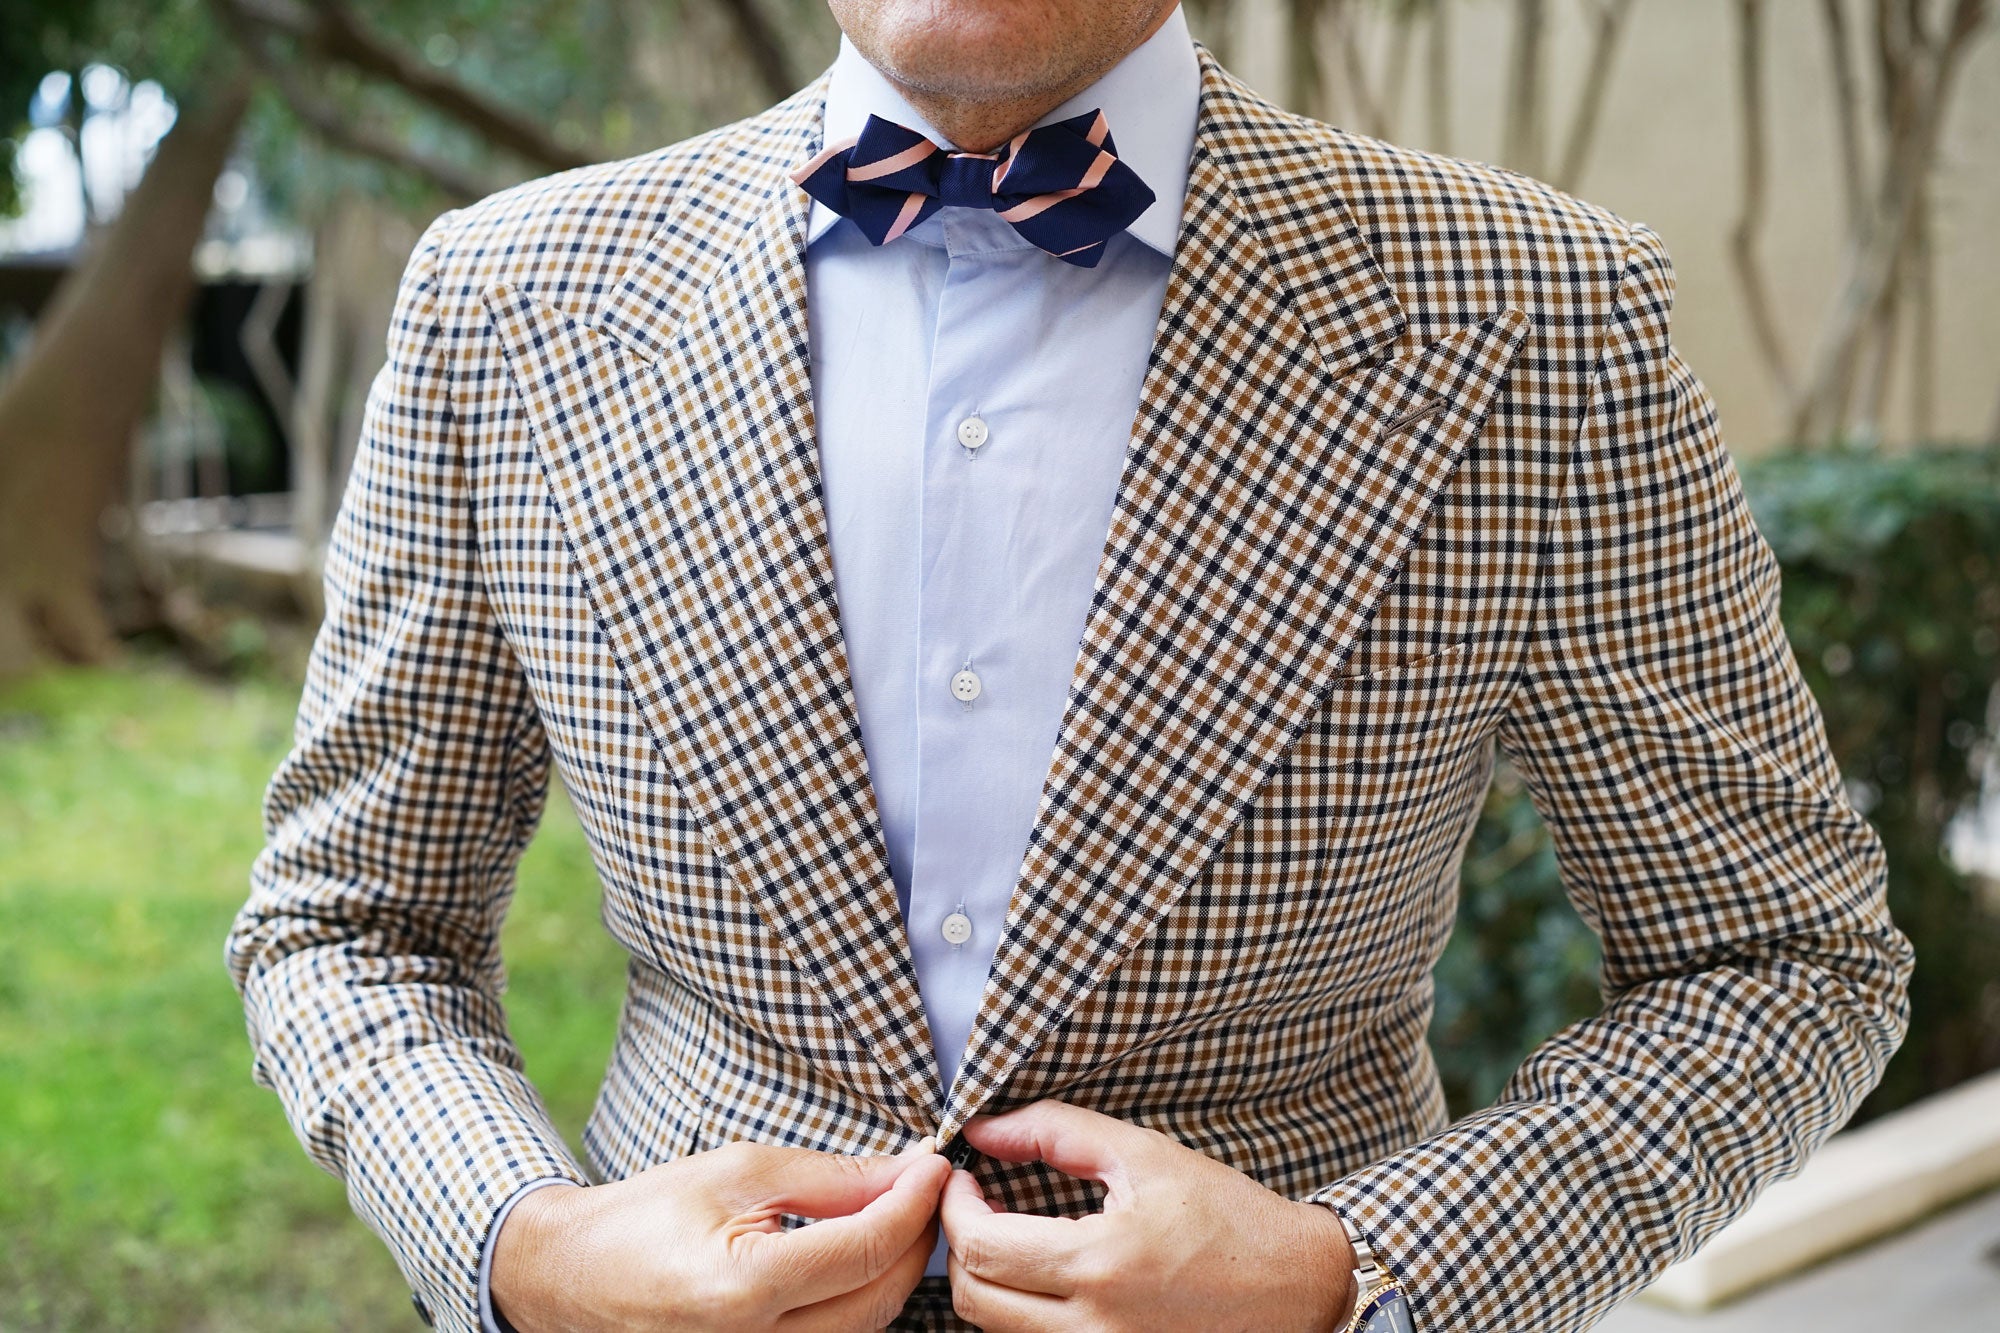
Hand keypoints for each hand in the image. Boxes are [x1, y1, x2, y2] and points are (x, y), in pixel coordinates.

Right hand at [492, 1136, 949, 1330]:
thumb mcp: (740, 1171)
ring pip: (867, 1326)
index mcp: (744, 1289)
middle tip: (924, 1185)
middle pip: (880, 1296)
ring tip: (897, 1213)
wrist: (575, 1277)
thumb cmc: (649, 1215)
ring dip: (895, 1269)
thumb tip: (909, 1169)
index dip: (914, 1200)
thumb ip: (832, 1179)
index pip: (868, 1247)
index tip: (935, 1162)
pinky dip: (862, 1298)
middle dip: (916, 1236)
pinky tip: (863, 1255)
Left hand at [940, 1100, 1354, 1331]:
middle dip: (960, 1244)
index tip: (962, 1177)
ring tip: (1008, 1234)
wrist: (1298, 1287)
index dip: (953, 1207)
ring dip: (985, 1279)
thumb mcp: (1143, 1155)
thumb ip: (1055, 1132)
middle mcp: (1094, 1325)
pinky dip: (1017, 1311)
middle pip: (972, 1298)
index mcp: (1100, 1264)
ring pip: (994, 1330)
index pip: (979, 1246)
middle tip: (978, 1203)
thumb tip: (982, 1127)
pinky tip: (1040, 1274)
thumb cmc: (1226, 1217)